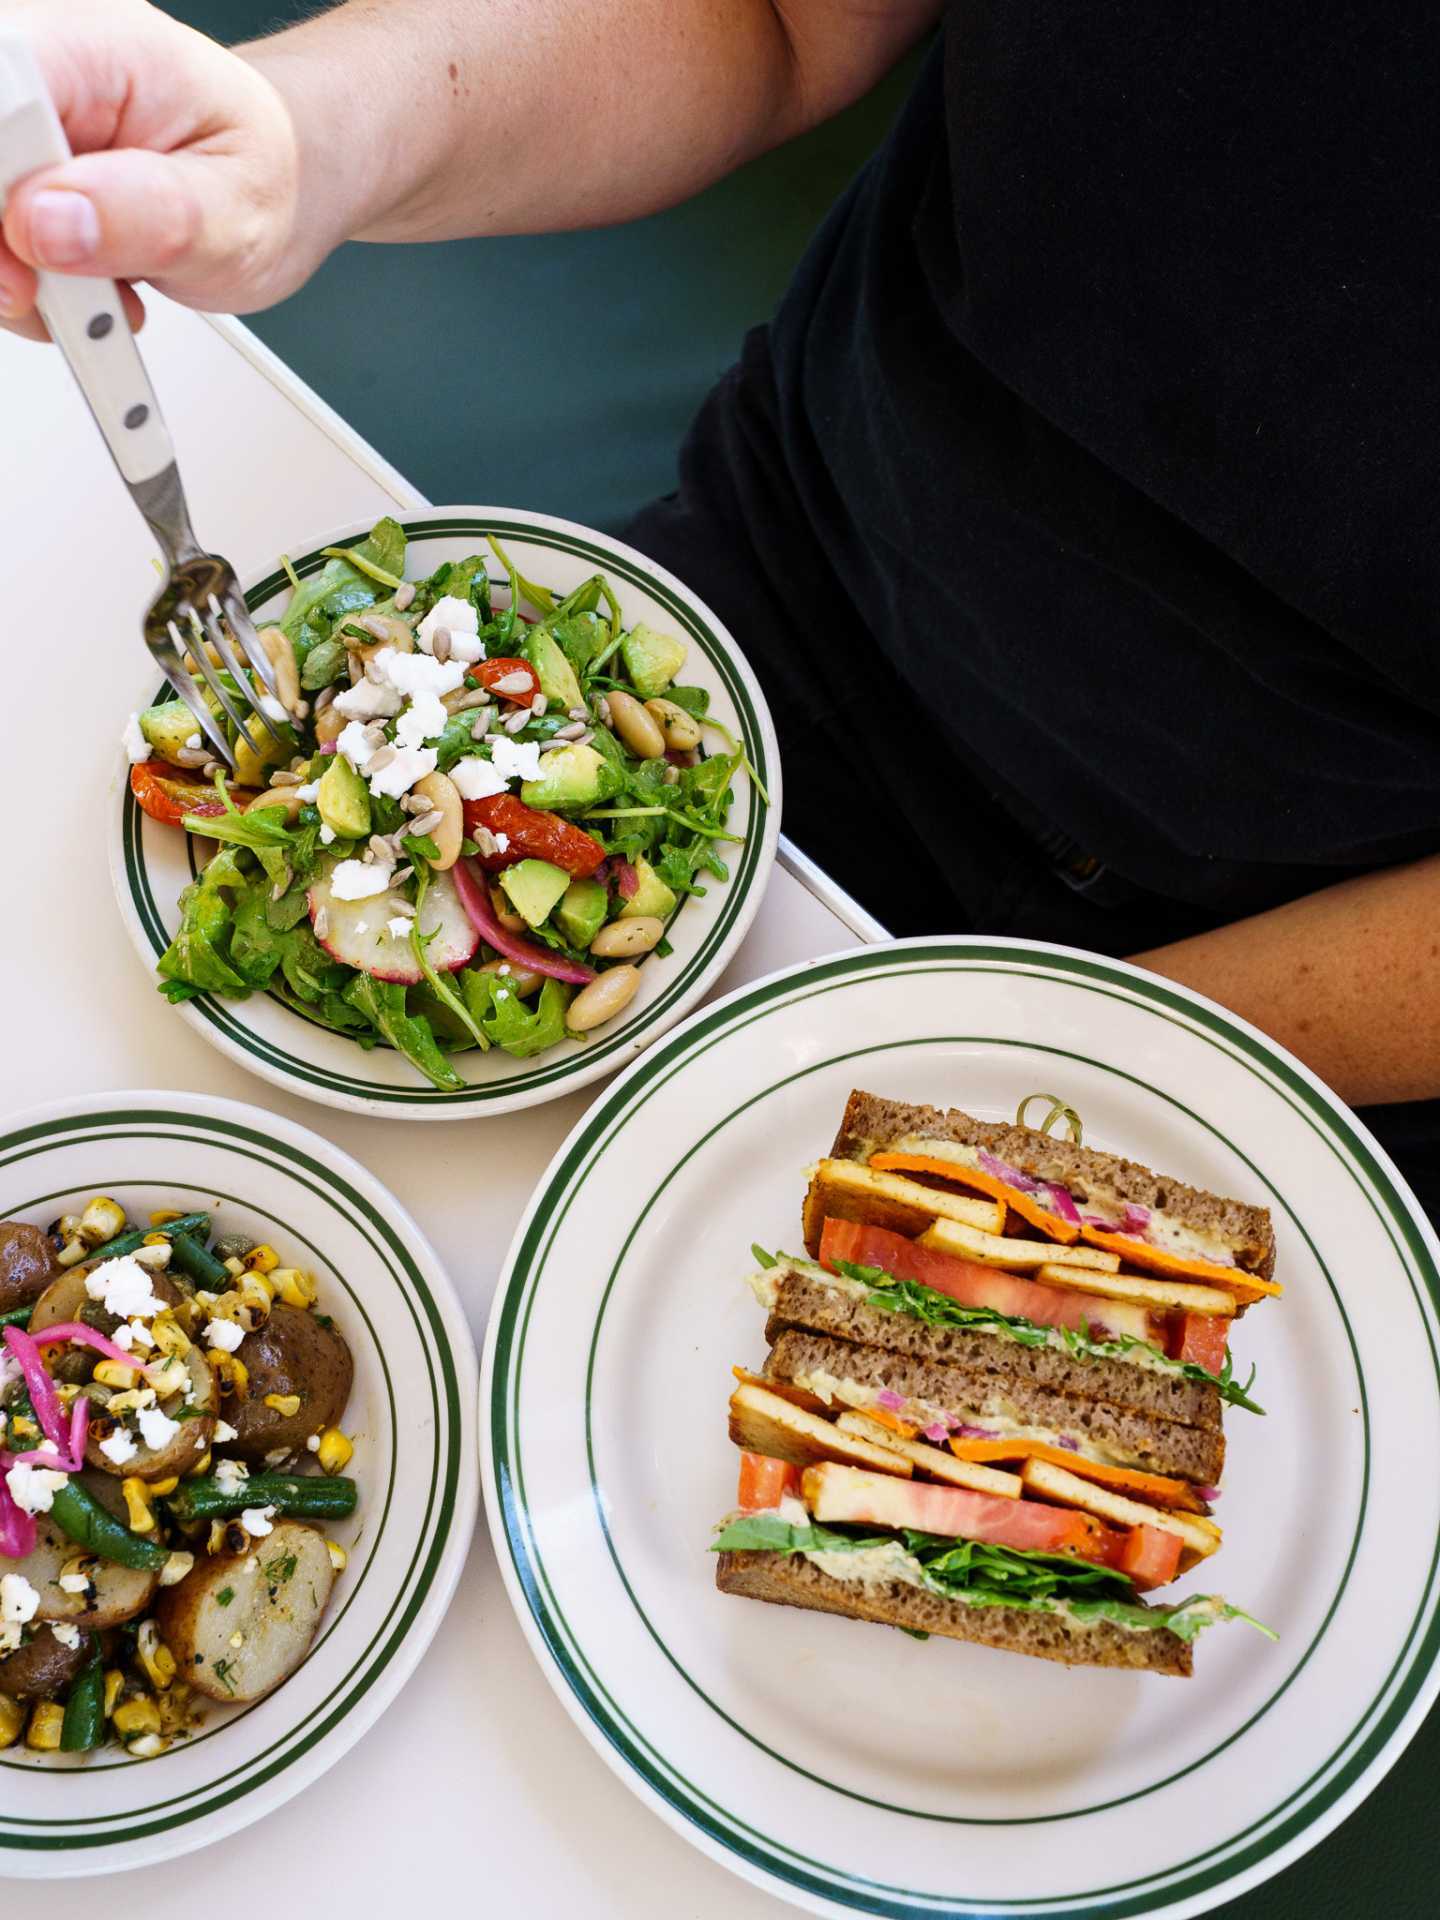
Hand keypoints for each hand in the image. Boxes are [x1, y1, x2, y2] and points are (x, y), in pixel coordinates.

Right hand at [0, 0, 317, 341]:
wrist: (279, 180)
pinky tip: (85, 288)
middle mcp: (49, 66)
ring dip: (17, 271)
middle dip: (3, 242)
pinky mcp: (16, 168)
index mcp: (101, 47)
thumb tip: (46, 223)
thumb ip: (150, 217)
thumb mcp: (237, 212)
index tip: (23, 244)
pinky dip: (27, 278)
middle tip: (63, 290)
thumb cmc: (264, 176)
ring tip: (101, 291)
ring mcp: (25, 118)